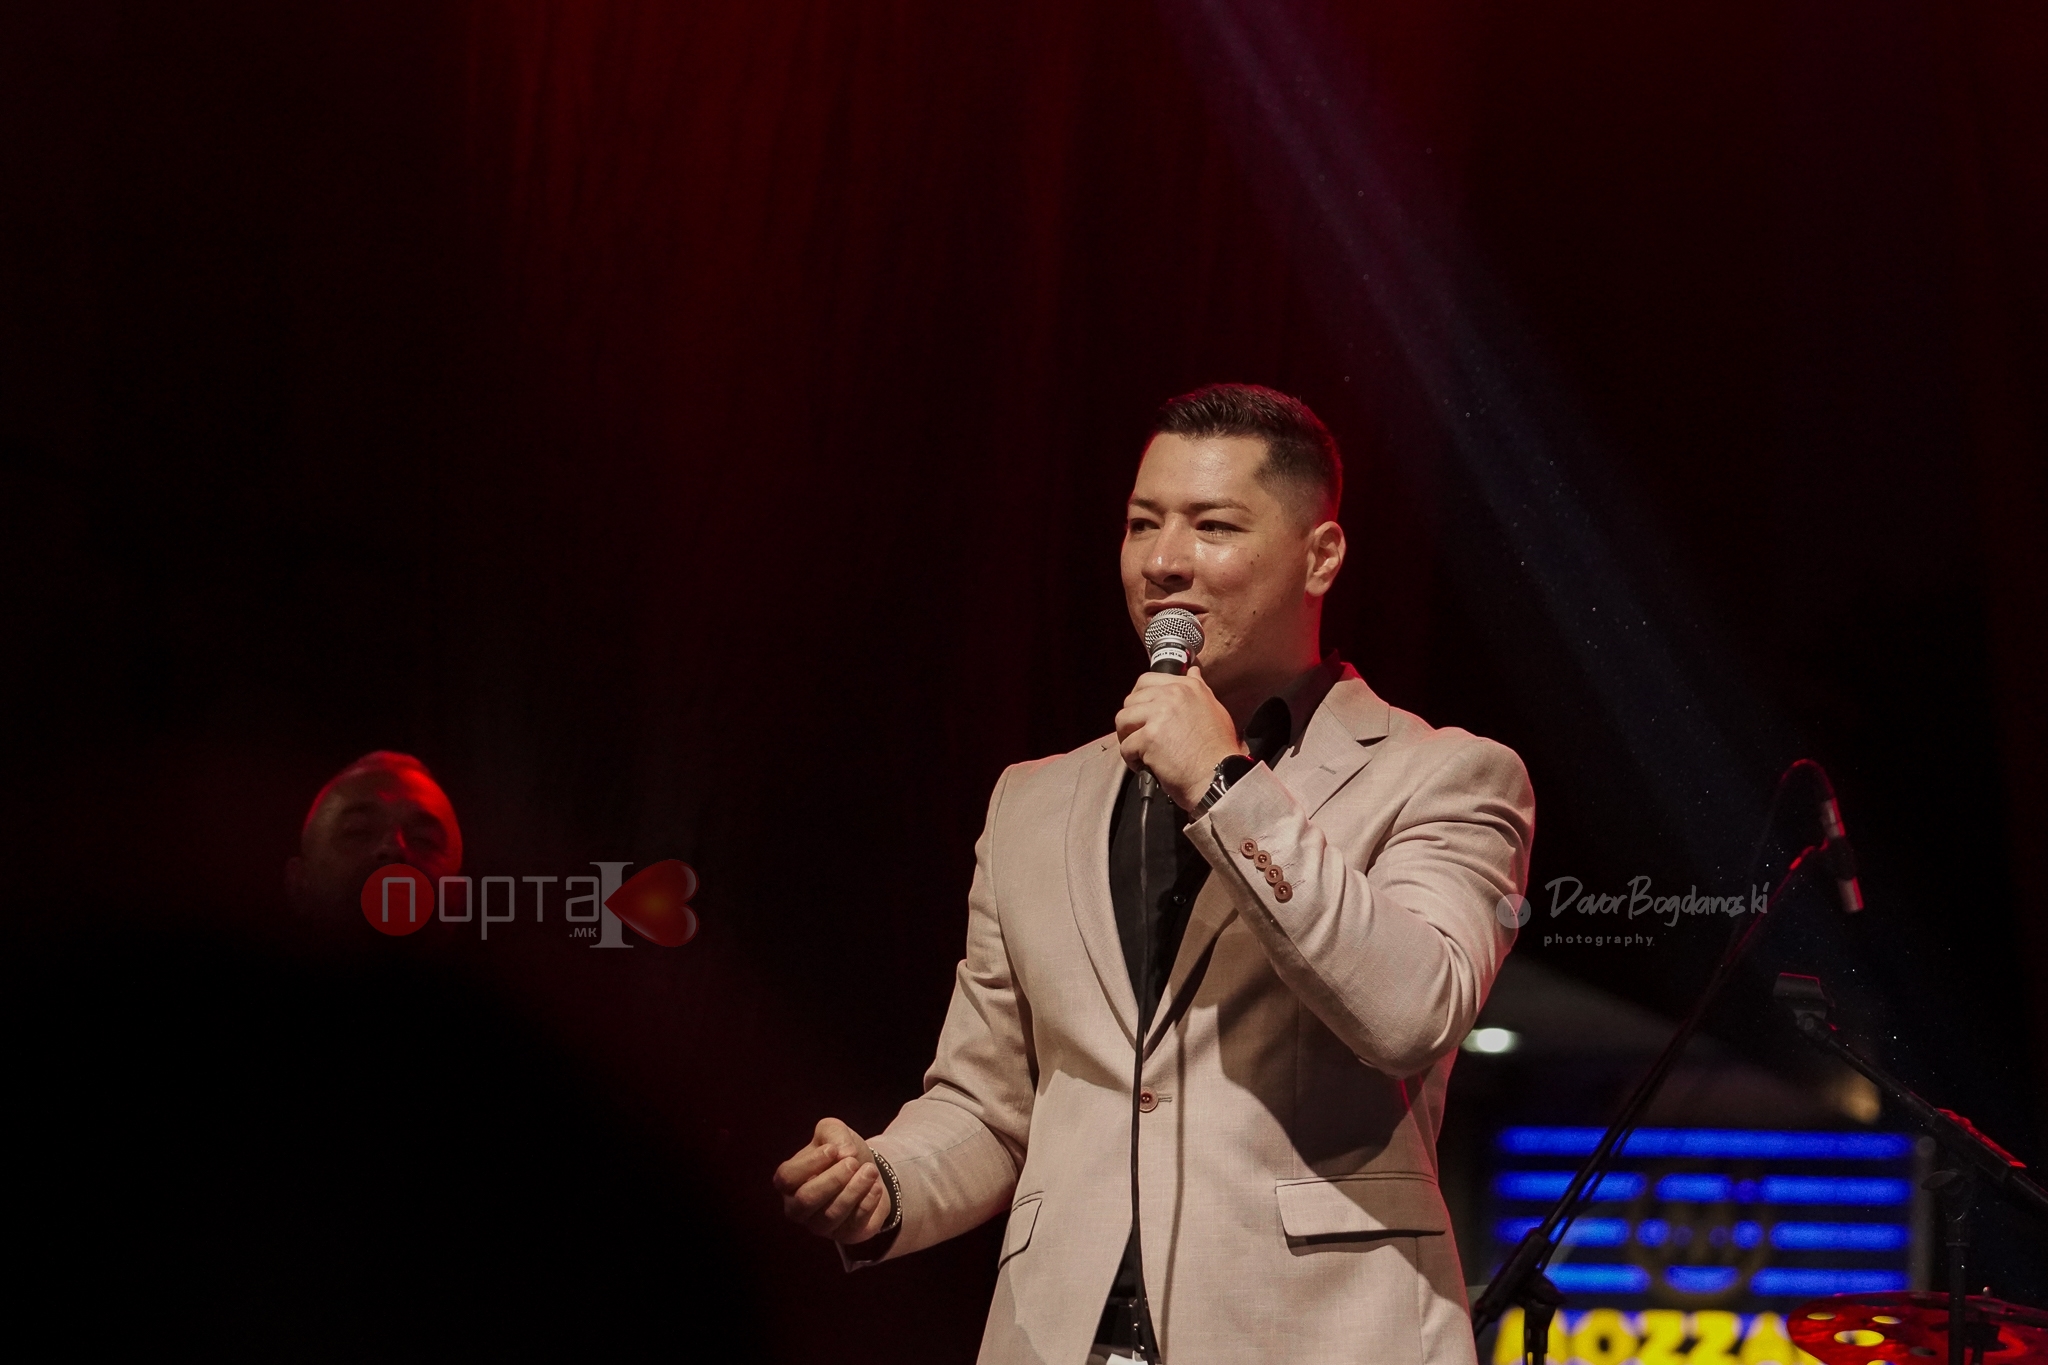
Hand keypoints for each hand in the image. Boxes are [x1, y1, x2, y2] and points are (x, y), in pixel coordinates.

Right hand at [772, 1117, 893, 1243]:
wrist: (868, 1173)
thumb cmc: (843, 1153)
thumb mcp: (835, 1132)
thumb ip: (833, 1133)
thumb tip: (844, 1153)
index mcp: (789, 1182)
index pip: (786, 1177)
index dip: (809, 1163)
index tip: (832, 1150)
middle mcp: (799, 1208)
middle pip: (806, 1198)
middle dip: (833, 1179)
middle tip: (853, 1163)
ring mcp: (820, 1225)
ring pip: (831, 1214)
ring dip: (854, 1189)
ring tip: (870, 1171)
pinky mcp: (844, 1235)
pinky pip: (853, 1224)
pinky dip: (867, 1202)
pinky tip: (875, 1187)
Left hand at [1115, 666, 1244, 812]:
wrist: (1218, 776)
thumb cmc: (1219, 750)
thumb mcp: (1214, 709)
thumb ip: (1198, 688)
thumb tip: (1192, 672)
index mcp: (1187, 687)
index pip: (1147, 680)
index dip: (1139, 699)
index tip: (1143, 715)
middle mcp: (1172, 695)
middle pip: (1131, 700)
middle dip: (1132, 721)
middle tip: (1141, 737)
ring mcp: (1159, 714)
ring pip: (1123, 720)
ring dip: (1128, 738)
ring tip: (1141, 751)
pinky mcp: (1149, 737)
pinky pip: (1125, 746)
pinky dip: (1132, 760)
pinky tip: (1146, 766)